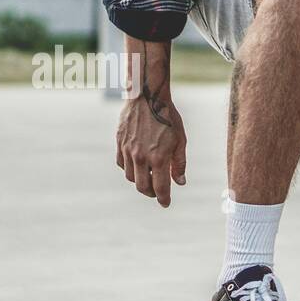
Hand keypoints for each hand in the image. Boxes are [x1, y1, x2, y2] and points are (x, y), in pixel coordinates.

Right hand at [115, 40, 185, 206]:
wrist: (147, 96)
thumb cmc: (168, 117)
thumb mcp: (180, 140)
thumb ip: (179, 163)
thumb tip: (179, 182)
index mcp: (158, 158)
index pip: (160, 188)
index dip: (164, 199)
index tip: (166, 203)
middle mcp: (141, 157)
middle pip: (142, 187)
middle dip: (151, 193)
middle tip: (158, 193)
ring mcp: (127, 150)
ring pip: (130, 177)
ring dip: (140, 181)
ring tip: (149, 177)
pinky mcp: (119, 143)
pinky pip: (121, 164)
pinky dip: (129, 169)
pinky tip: (137, 165)